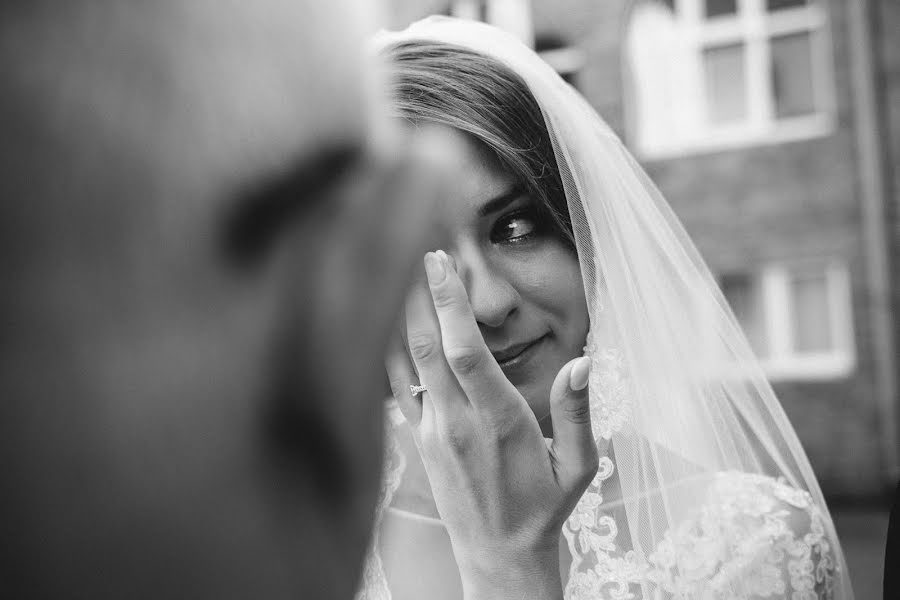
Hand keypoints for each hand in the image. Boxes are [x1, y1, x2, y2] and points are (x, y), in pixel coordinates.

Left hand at [385, 250, 597, 599]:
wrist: (498, 556)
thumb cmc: (543, 508)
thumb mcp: (579, 467)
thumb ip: (579, 413)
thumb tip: (588, 364)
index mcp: (500, 421)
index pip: (466, 351)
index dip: (450, 302)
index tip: (441, 260)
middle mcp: (459, 422)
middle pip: (428, 345)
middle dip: (420, 292)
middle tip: (418, 245)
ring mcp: (432, 432)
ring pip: (407, 362)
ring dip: (401, 314)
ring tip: (398, 269)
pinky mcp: (418, 441)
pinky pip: (397, 388)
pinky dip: (388, 351)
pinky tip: (385, 319)